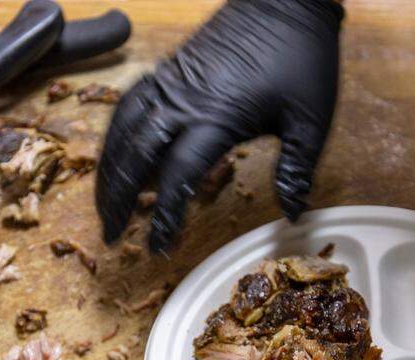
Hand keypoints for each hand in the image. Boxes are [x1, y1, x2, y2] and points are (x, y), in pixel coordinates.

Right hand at [96, 0, 342, 252]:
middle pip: (135, 157)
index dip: (165, 216)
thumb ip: (297, 170)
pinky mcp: (168, 70)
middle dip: (118, 199)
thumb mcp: (311, 120)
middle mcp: (183, 100)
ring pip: (122, 130)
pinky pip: (128, 105)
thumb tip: (293, 215)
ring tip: (103, 204)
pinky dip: (115, 135)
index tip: (160, 247)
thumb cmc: (302, 57)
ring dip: (108, 170)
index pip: (177, 176)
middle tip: (110, 235)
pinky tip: (114, 156)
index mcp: (218, 117)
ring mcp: (171, 83)